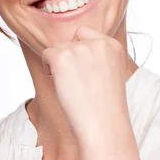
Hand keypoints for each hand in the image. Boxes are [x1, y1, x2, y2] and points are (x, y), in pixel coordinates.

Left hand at [41, 24, 130, 143]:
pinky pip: (46, 55)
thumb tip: (74, 51)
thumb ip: (97, 56)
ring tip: (74, 87)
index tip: (86, 73)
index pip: (85, 33)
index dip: (80, 52)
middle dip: (69, 59)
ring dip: (59, 67)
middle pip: (70, 40)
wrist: (103, 126)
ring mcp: (80, 48)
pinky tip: (63, 86)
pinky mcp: (62, 56)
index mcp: (114, 45)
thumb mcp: (110, 73)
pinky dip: (48, 71)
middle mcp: (99, 42)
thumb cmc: (105, 108)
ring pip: (57, 49)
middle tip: (81, 84)